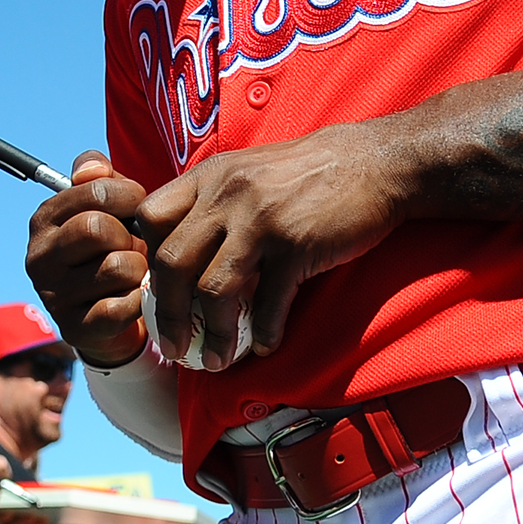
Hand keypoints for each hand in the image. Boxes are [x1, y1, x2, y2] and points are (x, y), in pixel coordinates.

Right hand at [23, 154, 156, 365]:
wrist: (109, 316)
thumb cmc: (111, 248)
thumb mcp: (105, 206)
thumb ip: (99, 177)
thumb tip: (94, 168)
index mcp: (44, 219)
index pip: (96, 191)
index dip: (131, 197)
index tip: (137, 210)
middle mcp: (39, 257)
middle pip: (99, 229)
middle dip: (131, 236)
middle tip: (136, 246)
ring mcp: (53, 296)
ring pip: (117, 267)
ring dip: (138, 270)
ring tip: (136, 272)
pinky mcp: (74, 328)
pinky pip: (123, 306)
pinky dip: (139, 301)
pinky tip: (135, 298)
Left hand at [131, 125, 408, 369]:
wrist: (375, 162)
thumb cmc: (311, 173)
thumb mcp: (250, 172)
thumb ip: (216, 203)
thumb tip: (189, 252)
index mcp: (210, 177)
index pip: (150, 219)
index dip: (147, 260)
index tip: (158, 294)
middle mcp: (227, 196)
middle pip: (172, 262)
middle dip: (168, 314)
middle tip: (173, 346)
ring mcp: (261, 221)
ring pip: (214, 290)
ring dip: (212, 334)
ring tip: (215, 361)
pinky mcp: (297, 245)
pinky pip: (269, 302)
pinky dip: (265, 332)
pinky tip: (266, 346)